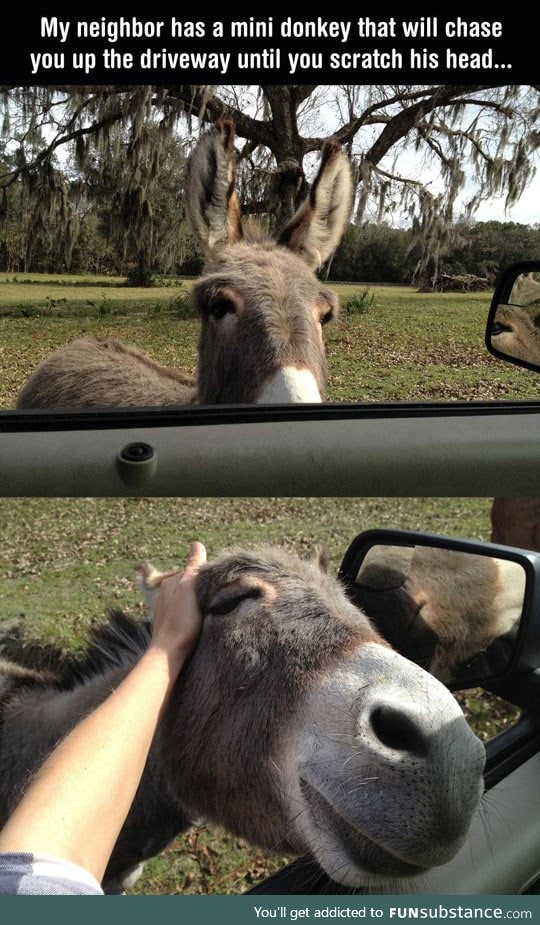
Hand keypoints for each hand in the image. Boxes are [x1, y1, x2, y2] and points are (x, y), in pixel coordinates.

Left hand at [149, 542, 206, 661]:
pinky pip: (182, 612)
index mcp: (170, 582)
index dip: (206, 577)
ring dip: (196, 602)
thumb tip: (197, 543)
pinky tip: (197, 622)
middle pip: (188, 585)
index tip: (217, 586)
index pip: (192, 571)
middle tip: (214, 599)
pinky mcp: (167, 624)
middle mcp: (164, 593)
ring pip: (186, 599)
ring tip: (207, 611)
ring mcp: (164, 609)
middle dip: (201, 590)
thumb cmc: (182, 621)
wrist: (169, 654)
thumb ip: (193, 567)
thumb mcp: (190, 588)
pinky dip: (190, 614)